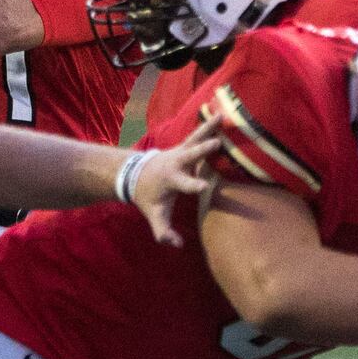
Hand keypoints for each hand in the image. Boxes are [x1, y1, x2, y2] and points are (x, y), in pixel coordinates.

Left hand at [132, 114, 221, 246]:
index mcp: (171, 180)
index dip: (193, 185)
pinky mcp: (183, 145)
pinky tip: (220, 113)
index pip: (184, 184)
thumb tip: (177, 245)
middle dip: (202, 150)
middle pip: (191, 155)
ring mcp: (179, 151)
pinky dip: (208, 124)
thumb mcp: (155, 215)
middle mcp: (176, 163)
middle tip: (217, 143)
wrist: (135, 174)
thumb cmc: (148, 197)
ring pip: (195, 138)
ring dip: (208, 128)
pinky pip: (197, 133)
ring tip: (222, 117)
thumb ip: (163, 232)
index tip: (204, 186)